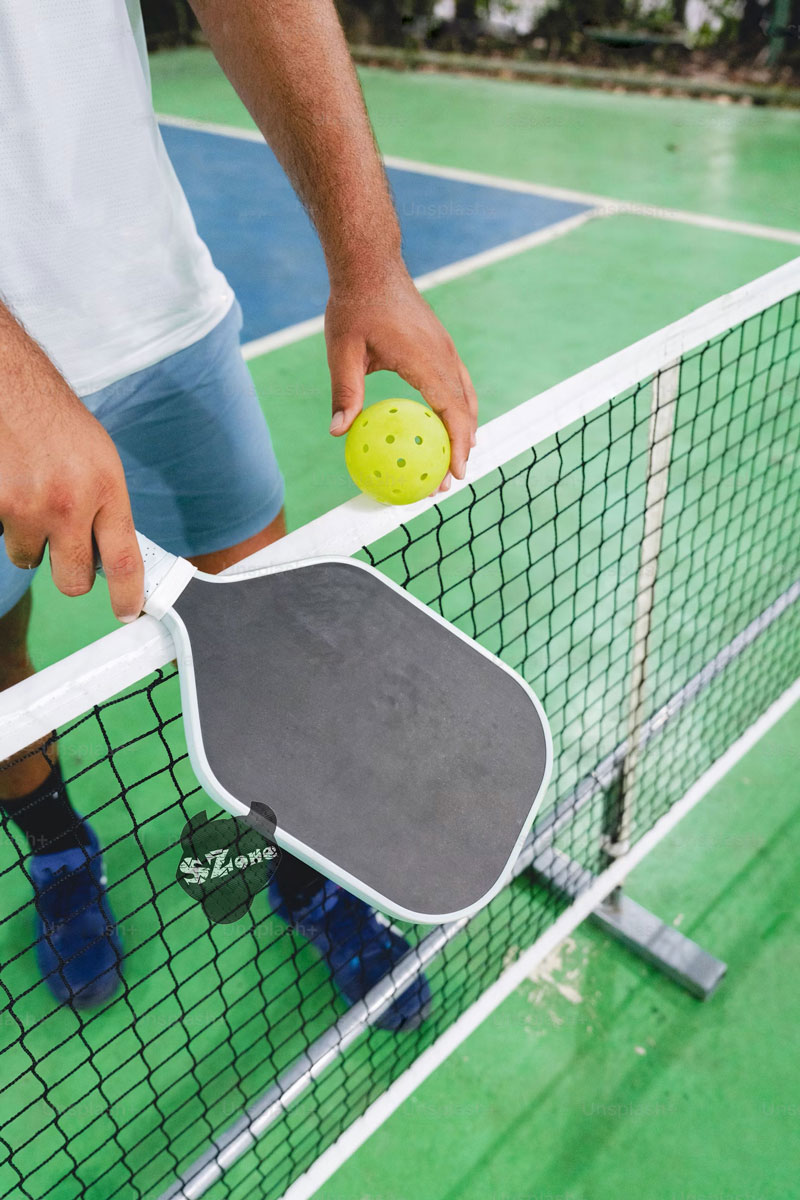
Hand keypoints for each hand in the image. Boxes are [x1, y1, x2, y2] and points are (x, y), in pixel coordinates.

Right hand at [0, 391, 142, 621]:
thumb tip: (110, 557)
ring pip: (30, 559)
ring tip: (34, 498)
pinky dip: (7, 520)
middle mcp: (68, 503)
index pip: (124, 561)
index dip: (128, 595)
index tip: (128, 611)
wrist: (13, 388)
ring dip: (32, 540)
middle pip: (72, 580)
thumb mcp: (101, 462)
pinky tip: (14, 487)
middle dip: (70, 576)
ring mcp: (27, 507)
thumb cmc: (59, 423)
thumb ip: (106, 509)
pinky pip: (2, 535)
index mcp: (105, 489)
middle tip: (67, 553)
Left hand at [325, 267, 477, 488]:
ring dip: (465, 429)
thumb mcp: (343, 350)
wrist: (371, 263)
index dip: (457, 446)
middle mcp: (444, 356)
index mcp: (425, 360)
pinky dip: (459, 409)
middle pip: (466, 411)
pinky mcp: (441, 345)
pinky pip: (458, 384)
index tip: (454, 474)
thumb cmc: (355, 305)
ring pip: (467, 397)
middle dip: (463, 448)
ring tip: (456, 458)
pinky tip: (447, 424)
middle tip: (448, 481)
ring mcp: (446, 349)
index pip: (451, 412)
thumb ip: (345, 391)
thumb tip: (338, 431)